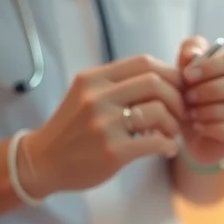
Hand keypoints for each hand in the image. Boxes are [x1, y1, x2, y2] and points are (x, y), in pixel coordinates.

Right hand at [20, 55, 184, 197]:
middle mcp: (97, 97)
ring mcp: (104, 124)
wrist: (43, 161)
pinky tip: (167, 149)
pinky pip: (155, 141)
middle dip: (177, 98)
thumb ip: (118, 85)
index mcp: (93, 79)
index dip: (170, 74)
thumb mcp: (87, 95)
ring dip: (174, 124)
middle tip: (180, 114)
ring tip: (170, 133)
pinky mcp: (112, 151)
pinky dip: (169, 145)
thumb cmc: (73, 129)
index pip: (144, 62)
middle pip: (155, 83)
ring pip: (158, 111)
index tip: (178, 90)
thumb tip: (165, 78)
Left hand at [177, 36, 223, 166]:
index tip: (186, 75)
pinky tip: (198, 126)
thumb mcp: (187, 72)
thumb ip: (188, 55)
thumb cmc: (195, 93)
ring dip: (212, 110)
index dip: (209, 67)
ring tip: (191, 113)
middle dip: (211, 90)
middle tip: (188, 96)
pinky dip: (215, 128)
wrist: (195, 129)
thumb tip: (192, 54)